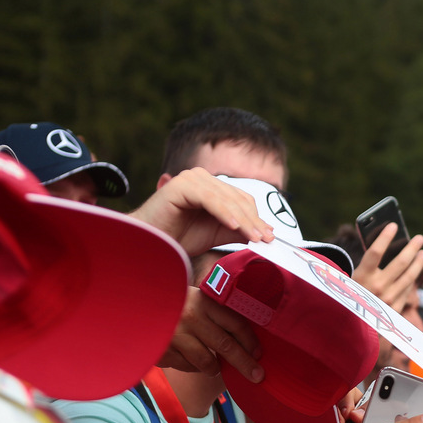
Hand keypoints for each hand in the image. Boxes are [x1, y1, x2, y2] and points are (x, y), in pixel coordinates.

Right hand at [129, 168, 273, 255]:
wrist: (151, 245)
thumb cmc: (179, 238)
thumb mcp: (216, 234)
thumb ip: (238, 230)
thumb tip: (267, 232)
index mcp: (211, 186)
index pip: (242, 200)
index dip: (257, 219)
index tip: (270, 238)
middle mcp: (202, 178)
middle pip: (237, 199)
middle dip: (254, 221)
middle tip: (267, 240)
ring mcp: (191, 178)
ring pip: (227, 199)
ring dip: (243, 220)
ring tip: (255, 238)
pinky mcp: (181, 185)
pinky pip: (210, 199)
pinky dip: (224, 213)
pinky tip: (235, 227)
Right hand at [157, 287, 262, 381]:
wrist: (133, 303)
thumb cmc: (174, 304)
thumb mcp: (196, 300)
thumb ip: (217, 315)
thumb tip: (246, 342)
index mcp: (204, 302)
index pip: (236, 324)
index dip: (250, 341)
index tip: (259, 354)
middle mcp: (191, 318)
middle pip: (227, 346)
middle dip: (245, 364)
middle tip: (257, 376)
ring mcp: (175, 335)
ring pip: (207, 362)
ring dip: (214, 368)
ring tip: (214, 366)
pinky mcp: (162, 351)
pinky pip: (187, 367)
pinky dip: (191, 366)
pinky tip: (184, 355)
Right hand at [351, 222, 422, 312]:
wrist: (350, 326)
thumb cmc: (351, 296)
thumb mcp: (353, 279)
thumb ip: (367, 265)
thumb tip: (388, 247)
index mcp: (361, 277)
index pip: (375, 252)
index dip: (384, 237)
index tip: (393, 225)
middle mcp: (376, 288)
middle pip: (400, 263)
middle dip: (412, 248)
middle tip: (420, 238)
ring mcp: (388, 300)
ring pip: (409, 276)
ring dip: (418, 263)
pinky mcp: (395, 310)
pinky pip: (407, 290)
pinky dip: (411, 279)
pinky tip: (415, 271)